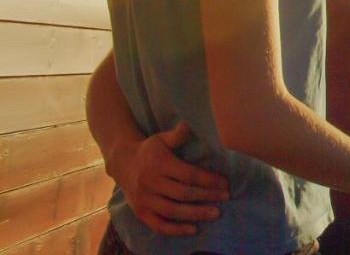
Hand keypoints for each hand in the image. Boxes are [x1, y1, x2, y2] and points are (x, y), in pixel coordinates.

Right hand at [108, 122, 229, 236]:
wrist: (122, 163)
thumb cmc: (150, 150)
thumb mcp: (162, 138)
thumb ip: (178, 134)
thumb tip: (192, 122)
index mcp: (159, 164)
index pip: (188, 175)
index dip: (208, 180)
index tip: (225, 183)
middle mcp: (151, 183)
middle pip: (183, 194)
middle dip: (207, 196)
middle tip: (226, 198)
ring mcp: (144, 200)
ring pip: (172, 211)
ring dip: (195, 214)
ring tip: (215, 213)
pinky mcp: (140, 213)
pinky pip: (158, 225)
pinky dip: (175, 230)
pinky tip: (193, 229)